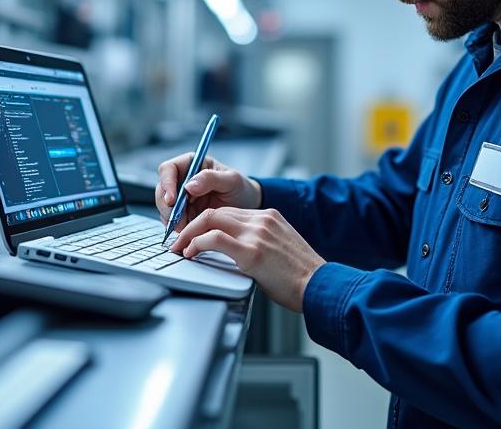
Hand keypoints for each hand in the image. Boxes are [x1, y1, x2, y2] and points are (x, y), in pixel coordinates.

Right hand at [155, 154, 261, 230]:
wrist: (246, 206)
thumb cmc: (240, 188)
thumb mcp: (231, 180)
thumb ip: (211, 179)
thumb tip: (189, 185)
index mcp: (191, 164)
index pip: (168, 169)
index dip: (167, 184)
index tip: (172, 200)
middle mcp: (182, 179)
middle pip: (162, 190)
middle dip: (168, 207)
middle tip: (180, 221)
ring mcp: (180, 197)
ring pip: (164, 207)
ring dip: (172, 219)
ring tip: (188, 227)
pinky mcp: (182, 213)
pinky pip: (171, 220)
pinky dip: (177, 227)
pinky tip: (189, 230)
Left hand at [169, 207, 324, 312]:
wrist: (322, 287)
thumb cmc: (303, 278)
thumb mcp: (280, 250)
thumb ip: (259, 243)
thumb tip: (236, 254)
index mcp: (269, 217)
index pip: (228, 212)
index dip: (205, 223)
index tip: (193, 235)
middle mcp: (262, 220)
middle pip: (215, 212)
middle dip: (191, 226)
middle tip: (178, 241)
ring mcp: (257, 234)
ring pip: (210, 219)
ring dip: (188, 234)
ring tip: (179, 248)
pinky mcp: (252, 252)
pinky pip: (215, 239)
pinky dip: (196, 244)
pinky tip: (190, 253)